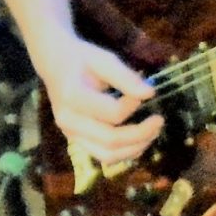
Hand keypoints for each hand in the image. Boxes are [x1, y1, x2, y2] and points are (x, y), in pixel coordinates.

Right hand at [38, 37, 161, 171]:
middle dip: (141, 134)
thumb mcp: (103, 59)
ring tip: (153, 133)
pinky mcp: (77, 141)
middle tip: (159, 121)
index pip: (112, 113)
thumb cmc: (81, 60)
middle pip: (111, 140)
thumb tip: (150, 93)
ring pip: (108, 155)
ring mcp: (71, 134)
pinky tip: (140, 140)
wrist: (55, 65)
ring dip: (135, 148)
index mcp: (72, 96)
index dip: (134, 106)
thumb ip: (125, 76)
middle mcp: (68, 120)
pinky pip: (104, 155)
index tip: (147, 94)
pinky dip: (126, 152)